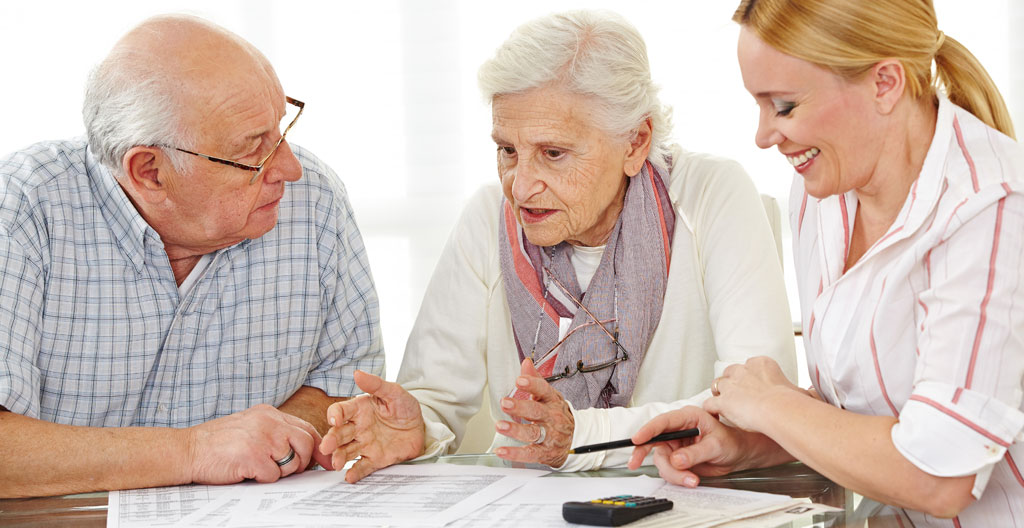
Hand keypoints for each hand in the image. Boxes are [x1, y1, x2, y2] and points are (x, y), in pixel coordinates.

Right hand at [185, 404, 330, 484]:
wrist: (187, 450)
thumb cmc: (218, 444)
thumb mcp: (250, 427)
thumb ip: (275, 433)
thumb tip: (304, 451)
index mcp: (269, 413)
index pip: (306, 428)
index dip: (319, 446)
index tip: (326, 461)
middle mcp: (268, 421)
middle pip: (306, 443)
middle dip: (302, 462)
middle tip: (286, 470)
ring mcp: (261, 438)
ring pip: (292, 462)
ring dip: (279, 472)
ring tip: (258, 467)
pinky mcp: (252, 455)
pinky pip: (273, 475)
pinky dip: (262, 479)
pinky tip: (246, 472)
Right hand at [319, 370, 424, 482]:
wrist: (421, 428)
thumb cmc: (405, 407)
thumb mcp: (395, 392)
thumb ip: (376, 384)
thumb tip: (357, 373)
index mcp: (360, 410)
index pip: (341, 411)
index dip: (335, 414)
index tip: (334, 420)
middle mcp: (358, 428)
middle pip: (340, 434)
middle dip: (332, 440)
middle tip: (326, 447)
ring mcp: (365, 445)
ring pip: (347, 451)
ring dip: (339, 457)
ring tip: (336, 463)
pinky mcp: (375, 459)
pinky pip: (363, 466)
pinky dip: (355, 472)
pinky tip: (350, 477)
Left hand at [494, 359, 573, 467]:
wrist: (576, 439)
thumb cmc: (557, 415)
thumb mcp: (549, 396)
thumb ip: (536, 380)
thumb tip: (526, 363)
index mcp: (552, 401)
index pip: (543, 390)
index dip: (531, 385)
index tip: (519, 380)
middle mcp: (552, 418)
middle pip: (537, 411)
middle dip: (520, 407)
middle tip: (505, 403)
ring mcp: (549, 436)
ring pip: (533, 433)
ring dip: (515, 429)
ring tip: (500, 425)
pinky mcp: (545, 452)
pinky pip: (530, 453)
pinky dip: (515, 453)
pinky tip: (502, 450)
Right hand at [627, 405, 787, 486]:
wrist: (738, 455)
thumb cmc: (731, 441)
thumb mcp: (716, 445)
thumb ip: (696, 453)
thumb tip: (677, 459)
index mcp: (687, 417)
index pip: (662, 422)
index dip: (647, 430)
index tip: (636, 440)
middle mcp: (678, 430)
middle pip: (655, 443)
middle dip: (649, 456)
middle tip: (637, 464)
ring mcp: (676, 445)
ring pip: (662, 460)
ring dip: (673, 473)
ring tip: (691, 480)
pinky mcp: (677, 459)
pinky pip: (669, 470)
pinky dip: (677, 477)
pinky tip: (691, 479)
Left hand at [704, 356, 803, 431]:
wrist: (778, 410)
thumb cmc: (791, 402)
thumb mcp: (800, 391)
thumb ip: (801, 391)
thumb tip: (812, 393)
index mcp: (762, 364)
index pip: (750, 365)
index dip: (749, 377)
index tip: (754, 386)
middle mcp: (744, 371)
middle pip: (731, 372)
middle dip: (732, 382)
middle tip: (737, 394)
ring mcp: (731, 385)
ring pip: (718, 384)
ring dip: (720, 394)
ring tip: (724, 403)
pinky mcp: (723, 401)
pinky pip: (710, 404)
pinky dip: (711, 409)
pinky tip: (715, 415)